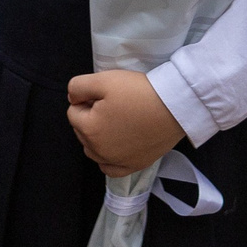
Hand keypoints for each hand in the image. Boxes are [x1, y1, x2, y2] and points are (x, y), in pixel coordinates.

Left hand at [65, 70, 184, 177]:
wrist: (174, 107)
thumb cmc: (139, 92)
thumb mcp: (104, 79)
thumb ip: (78, 87)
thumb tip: (72, 99)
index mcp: (89, 130)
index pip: (73, 112)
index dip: (87, 99)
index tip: (106, 95)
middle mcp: (98, 151)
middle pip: (82, 131)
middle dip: (91, 117)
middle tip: (114, 105)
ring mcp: (116, 162)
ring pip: (93, 149)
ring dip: (98, 136)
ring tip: (118, 121)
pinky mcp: (133, 166)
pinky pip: (109, 167)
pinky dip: (108, 157)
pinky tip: (117, 145)